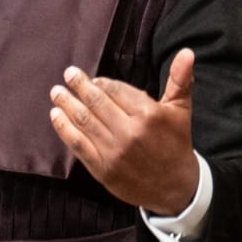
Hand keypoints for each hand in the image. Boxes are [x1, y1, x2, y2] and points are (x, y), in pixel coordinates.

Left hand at [49, 49, 199, 216]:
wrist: (176, 189)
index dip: (100, 82)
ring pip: (84, 121)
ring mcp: (114, 151)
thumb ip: (180, 79)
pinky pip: (78, 145)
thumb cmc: (176, 143)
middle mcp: (130, 132)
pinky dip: (63, 129)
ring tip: (56, 92)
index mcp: (148, 114)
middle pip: (96, 103)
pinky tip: (55, 115)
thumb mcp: (181, 110)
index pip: (115, 90)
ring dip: (66, 104)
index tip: (92, 78)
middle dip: (79, 86)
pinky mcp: (103, 169)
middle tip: (68, 74)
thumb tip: (186, 52)